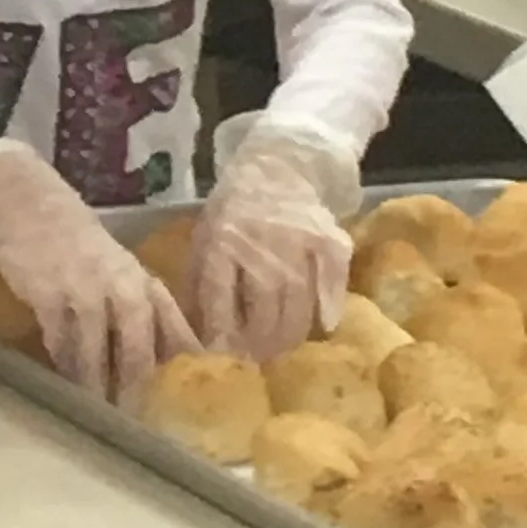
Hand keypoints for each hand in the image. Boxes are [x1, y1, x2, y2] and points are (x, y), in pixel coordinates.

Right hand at [0, 144, 195, 405]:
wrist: (27, 204)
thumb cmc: (76, 244)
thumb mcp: (115, 272)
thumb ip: (135, 309)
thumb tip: (157, 361)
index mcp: (143, 281)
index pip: (174, 328)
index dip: (185, 364)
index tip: (194, 396)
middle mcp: (121, 286)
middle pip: (138, 346)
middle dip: (139, 385)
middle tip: (139, 420)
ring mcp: (84, 289)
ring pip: (97, 349)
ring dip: (97, 383)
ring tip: (100, 412)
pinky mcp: (49, 293)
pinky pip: (60, 339)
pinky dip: (64, 363)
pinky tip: (64, 382)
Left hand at [192, 130, 353, 361]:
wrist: (281, 165)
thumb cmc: (235, 208)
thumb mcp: (206, 236)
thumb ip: (200, 281)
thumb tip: (194, 332)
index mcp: (223, 241)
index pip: (221, 296)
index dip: (222, 332)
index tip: (223, 356)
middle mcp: (261, 242)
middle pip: (264, 304)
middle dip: (261, 341)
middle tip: (260, 362)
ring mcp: (299, 240)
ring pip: (298, 299)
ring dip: (292, 333)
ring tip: (286, 353)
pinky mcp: (329, 239)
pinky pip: (332, 279)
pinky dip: (329, 305)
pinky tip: (325, 326)